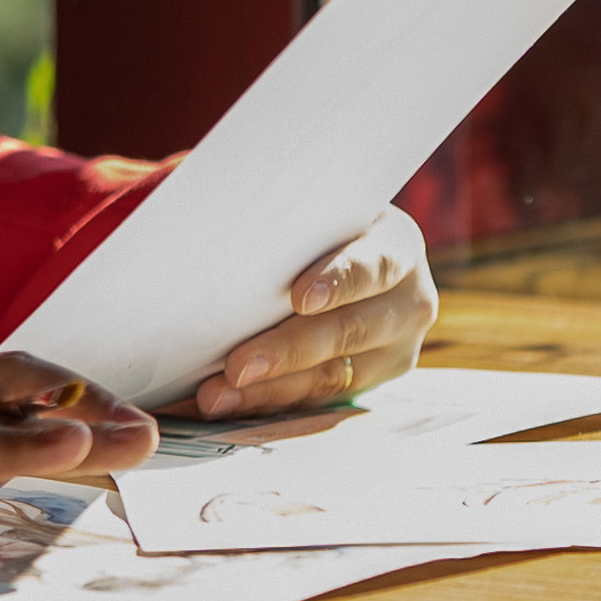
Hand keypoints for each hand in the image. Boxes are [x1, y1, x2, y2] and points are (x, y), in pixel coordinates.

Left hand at [191, 205, 437, 418]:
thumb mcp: (310, 209)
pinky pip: (317, 400)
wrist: (347, 255)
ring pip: (331, 377)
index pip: (373, 265)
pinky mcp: (369, 383)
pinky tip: (227, 402)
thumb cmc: (316, 225)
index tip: (300, 298)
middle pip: (349, 331)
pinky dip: (267, 402)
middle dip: (288, 351)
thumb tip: (192, 198)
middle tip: (238, 366)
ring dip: (269, 389)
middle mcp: (407, 302)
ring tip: (217, 394)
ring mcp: (394, 349)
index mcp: (396, 246)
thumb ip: (272, 210)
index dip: (339, 281)